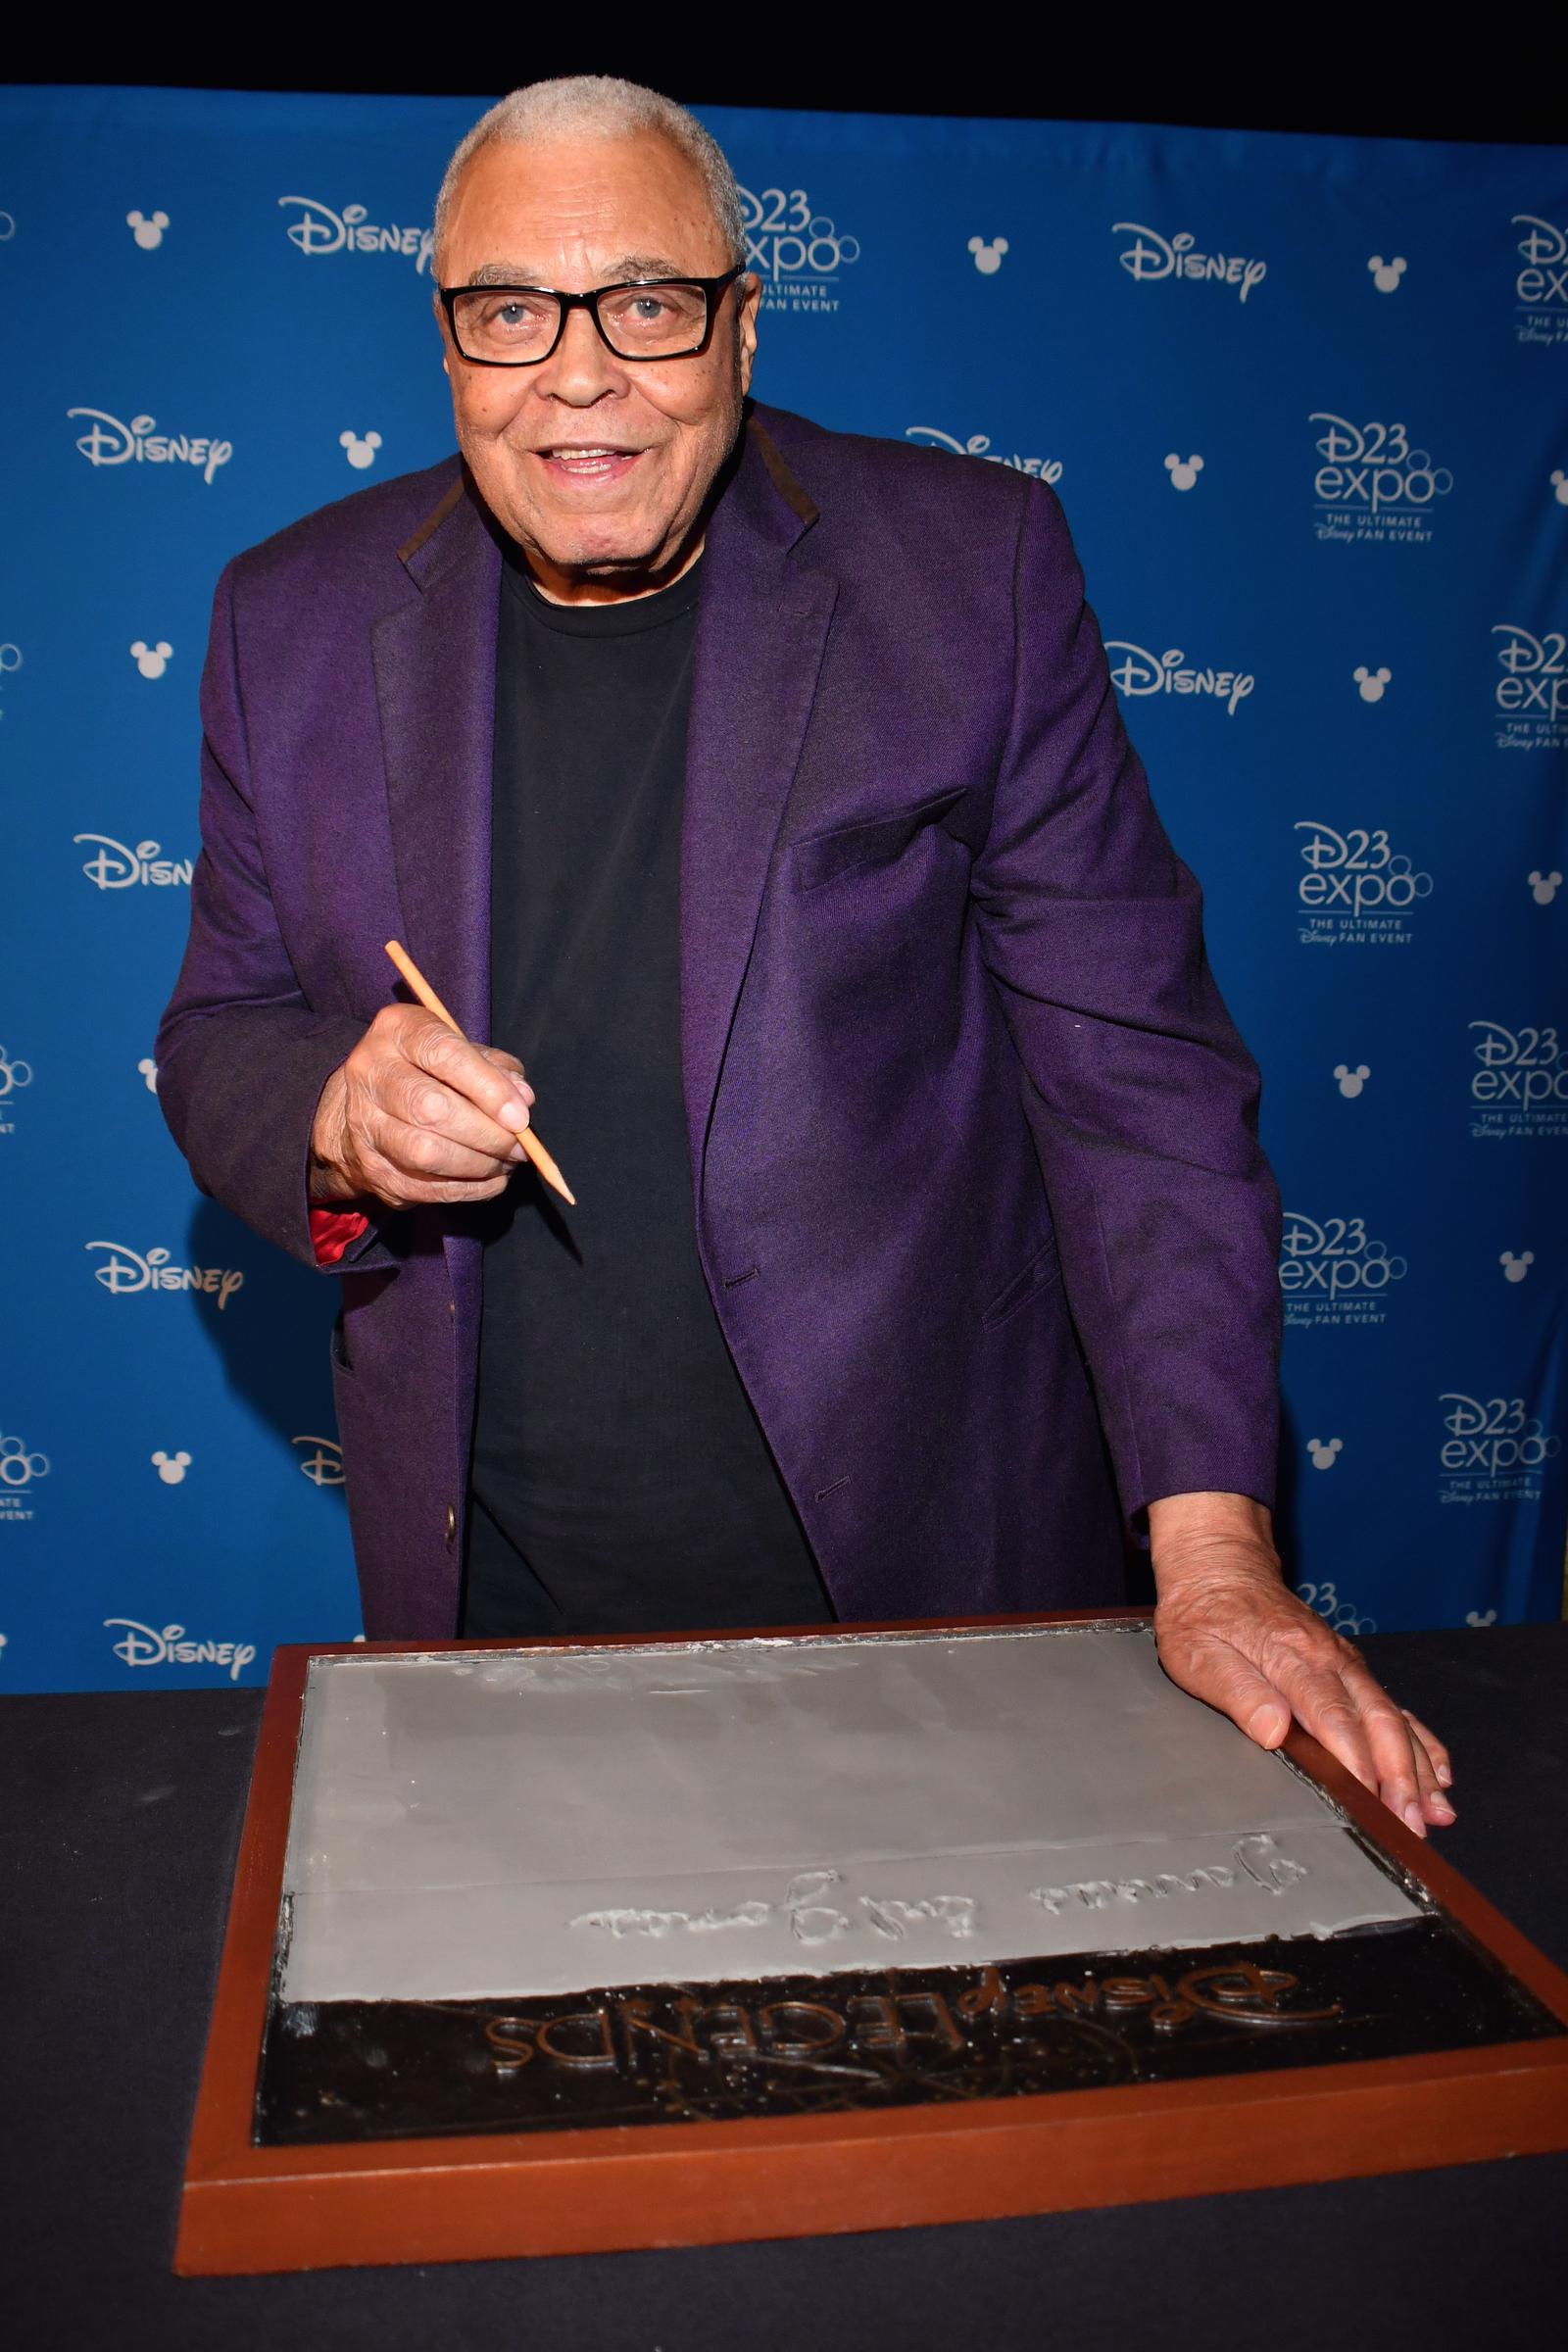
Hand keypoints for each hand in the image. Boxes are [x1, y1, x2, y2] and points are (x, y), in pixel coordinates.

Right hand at [309, 1005, 534, 1208]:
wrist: (367, 1101)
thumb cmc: (428, 1070)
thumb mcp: (463, 1051)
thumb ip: (497, 1069)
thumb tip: (522, 1100)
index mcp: (397, 1031)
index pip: (443, 1053)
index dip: (488, 1088)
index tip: (519, 1116)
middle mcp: (370, 1072)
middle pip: (431, 1108)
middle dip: (487, 1134)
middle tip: (519, 1147)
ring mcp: (362, 1123)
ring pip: (425, 1153)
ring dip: (478, 1165)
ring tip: (505, 1163)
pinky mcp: (369, 1167)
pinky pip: (422, 1187)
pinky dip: (466, 1189)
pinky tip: (489, 1181)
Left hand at [1148, 1491, 1453, 1838]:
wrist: (1219, 1568)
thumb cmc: (1204, 1614)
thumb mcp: (1198, 1654)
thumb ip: (1237, 1691)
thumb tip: (1271, 1729)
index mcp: (1293, 1659)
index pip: (1334, 1719)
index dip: (1356, 1765)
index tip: (1369, 1802)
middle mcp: (1329, 1660)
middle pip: (1378, 1723)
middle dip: (1401, 1778)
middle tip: (1412, 1825)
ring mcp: (1344, 1662)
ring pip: (1394, 1718)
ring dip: (1418, 1767)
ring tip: (1434, 1812)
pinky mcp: (1348, 1667)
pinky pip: (1394, 1706)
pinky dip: (1420, 1741)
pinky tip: (1436, 1773)